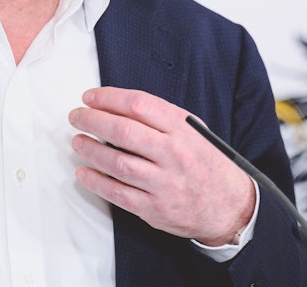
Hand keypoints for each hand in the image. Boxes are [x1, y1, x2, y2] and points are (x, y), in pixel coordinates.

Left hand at [68, 87, 254, 245]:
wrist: (229, 206)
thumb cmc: (206, 164)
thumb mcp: (194, 132)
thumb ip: (162, 119)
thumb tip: (119, 107)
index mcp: (183, 129)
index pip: (138, 104)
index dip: (108, 98)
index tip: (90, 97)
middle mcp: (173, 153)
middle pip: (122, 130)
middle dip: (92, 120)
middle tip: (77, 117)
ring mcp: (163, 182)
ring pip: (115, 161)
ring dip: (90, 149)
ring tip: (77, 141)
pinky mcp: (154, 208)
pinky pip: (117, 192)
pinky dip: (95, 181)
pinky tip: (84, 172)